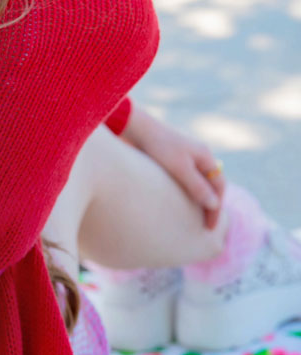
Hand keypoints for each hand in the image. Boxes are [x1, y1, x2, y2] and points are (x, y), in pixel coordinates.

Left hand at [122, 105, 225, 228]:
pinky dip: (186, 192)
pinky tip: (177, 203)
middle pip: (211, 185)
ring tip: (193, 219)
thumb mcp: (180, 168)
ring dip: (198, 199)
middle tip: (205, 227)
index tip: (210, 227)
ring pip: (198, 182)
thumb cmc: (158, 146)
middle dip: (210, 206)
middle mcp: (198, 156)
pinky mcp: (170, 158)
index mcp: (205, 156)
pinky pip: (184, 179)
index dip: (217, 208)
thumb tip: (214, 205)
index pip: (219, 186)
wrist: (135, 127)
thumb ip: (197, 186)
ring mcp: (185, 157)